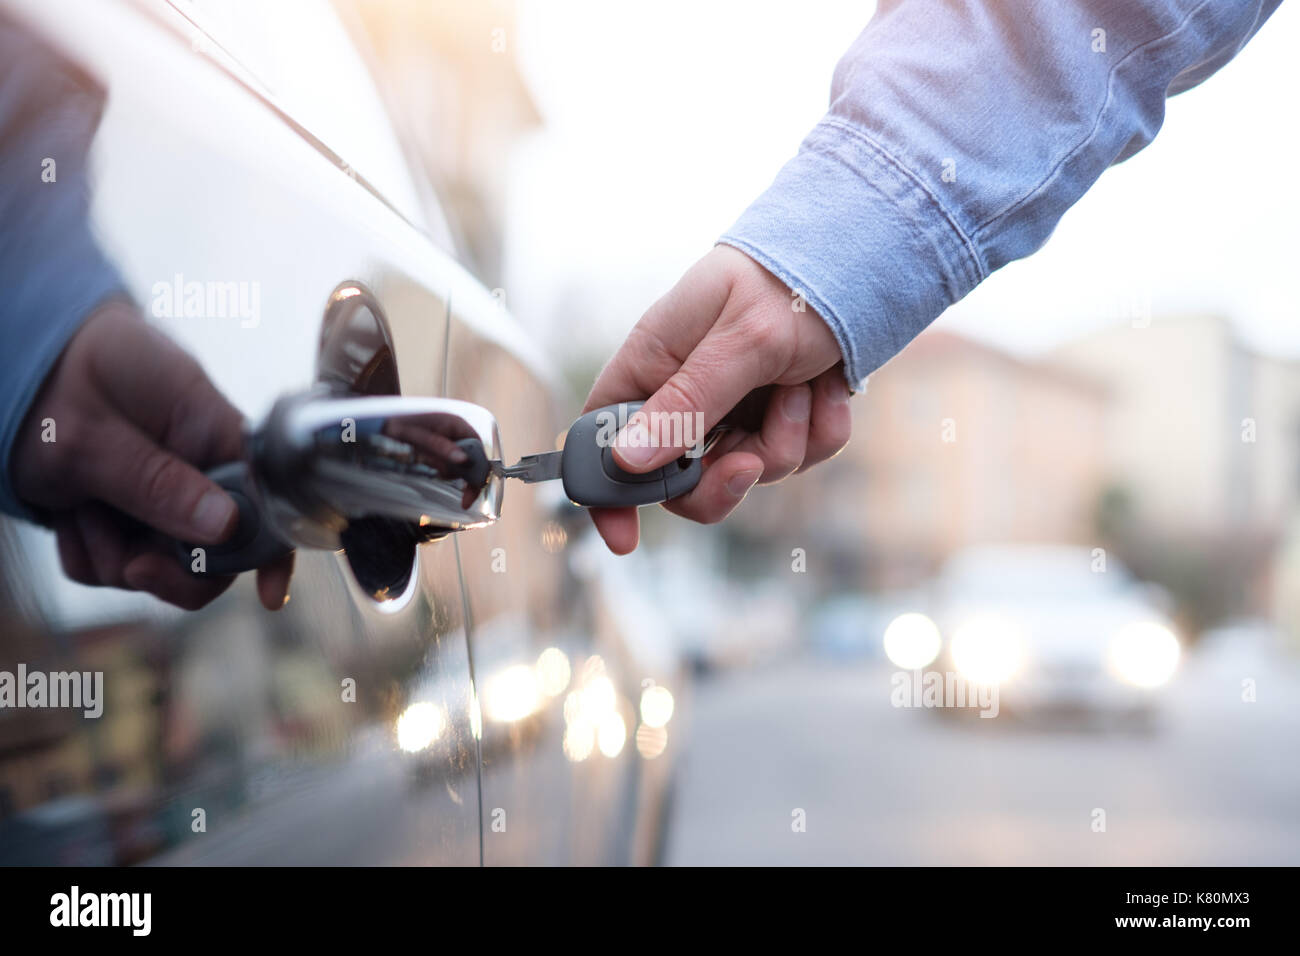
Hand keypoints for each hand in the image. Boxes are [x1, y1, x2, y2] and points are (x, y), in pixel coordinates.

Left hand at [11, 299, 293, 609]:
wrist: (17, 361)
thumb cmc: (57, 376)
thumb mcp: (93, 434)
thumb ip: (157, 482)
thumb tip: (227, 527)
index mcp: (212, 432)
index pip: (269, 497)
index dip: (272, 550)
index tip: (268, 595)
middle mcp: (199, 470)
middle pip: (215, 552)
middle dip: (166, 568)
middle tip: (129, 562)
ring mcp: (163, 497)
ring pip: (157, 566)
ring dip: (110, 553)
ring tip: (78, 506)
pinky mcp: (127, 517)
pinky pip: (114, 566)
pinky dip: (87, 552)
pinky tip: (70, 514)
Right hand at [583, 245, 851, 552]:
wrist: (861, 259)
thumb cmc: (786, 280)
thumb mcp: (738, 340)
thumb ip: (687, 403)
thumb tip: (629, 461)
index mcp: (654, 364)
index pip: (604, 438)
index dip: (609, 491)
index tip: (625, 538)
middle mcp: (689, 392)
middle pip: (681, 479)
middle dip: (723, 479)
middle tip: (750, 459)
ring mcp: (739, 408)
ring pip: (751, 470)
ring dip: (786, 437)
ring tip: (801, 384)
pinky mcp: (784, 415)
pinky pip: (801, 455)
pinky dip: (821, 428)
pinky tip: (826, 386)